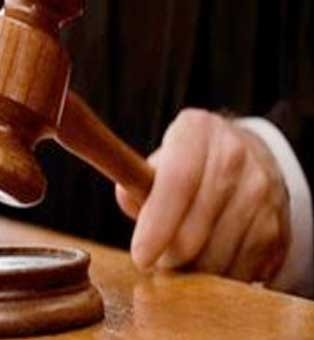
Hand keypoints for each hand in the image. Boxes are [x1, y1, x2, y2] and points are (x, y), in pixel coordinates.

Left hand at [116, 109, 289, 281]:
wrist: (249, 156)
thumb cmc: (188, 164)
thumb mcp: (159, 158)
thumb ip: (136, 180)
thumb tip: (132, 202)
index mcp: (197, 132)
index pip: (178, 182)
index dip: (157, 224)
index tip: (140, 255)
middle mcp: (235, 156)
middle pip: (195, 230)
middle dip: (168, 257)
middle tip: (156, 260)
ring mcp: (262, 192)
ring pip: (217, 258)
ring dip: (191, 271)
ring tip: (180, 260)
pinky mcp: (277, 227)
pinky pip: (241, 271)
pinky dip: (218, 278)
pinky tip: (207, 262)